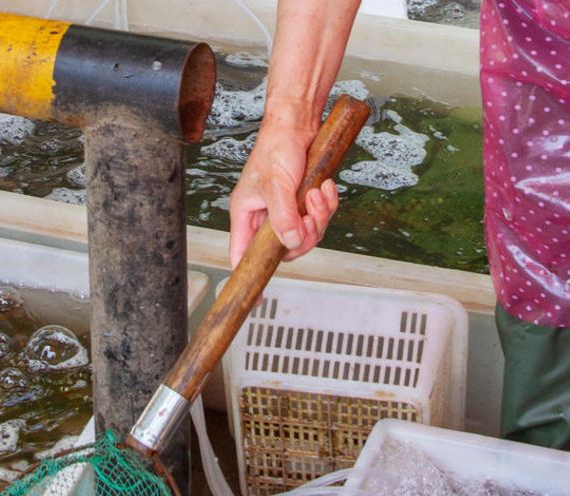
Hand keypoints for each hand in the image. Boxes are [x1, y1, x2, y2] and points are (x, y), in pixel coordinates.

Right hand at [228, 118, 341, 267]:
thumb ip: (282, 218)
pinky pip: (319, 218)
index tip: (259, 297)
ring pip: (306, 233)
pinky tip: (324, 187)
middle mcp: (264, 216)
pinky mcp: (303, 203)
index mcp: (246, 215)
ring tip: (317, 192)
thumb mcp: (277, 185)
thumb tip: (291, 243)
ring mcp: (285, 210)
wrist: (298, 123)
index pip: (243, 254)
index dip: (249, 274)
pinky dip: (326, 205)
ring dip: (318, 215)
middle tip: (310, 214)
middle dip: (304, 234)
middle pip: (285, 247)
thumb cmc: (276, 148)